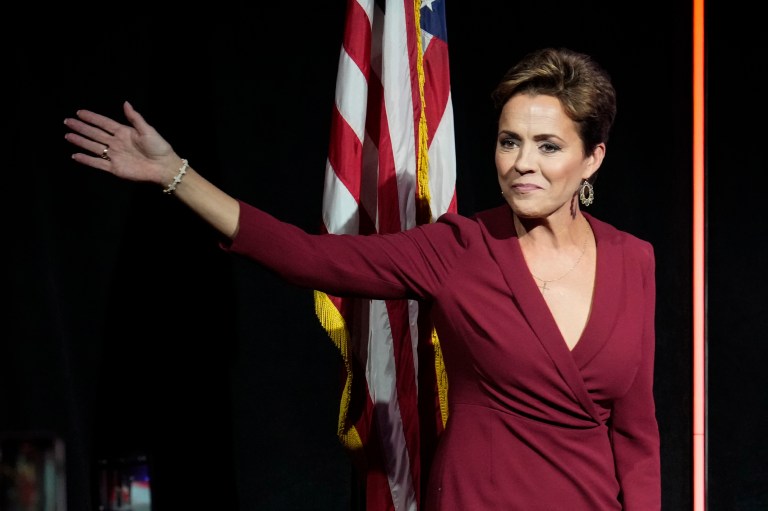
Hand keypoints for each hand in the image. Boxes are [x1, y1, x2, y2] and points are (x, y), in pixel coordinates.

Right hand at [64, 101, 181, 186]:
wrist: (164, 167)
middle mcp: (116, 143)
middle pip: (95, 134)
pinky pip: (97, 163)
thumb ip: (135, 118)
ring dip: (80, 141)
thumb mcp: (148, 130)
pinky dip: (86, 160)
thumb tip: (125, 103)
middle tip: (67, 122)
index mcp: (124, 132)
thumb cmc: (159, 147)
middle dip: (81, 128)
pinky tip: (75, 155)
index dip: (92, 118)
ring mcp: (114, 156)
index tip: (79, 112)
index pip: (104, 123)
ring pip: (93, 147)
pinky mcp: (114, 168)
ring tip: (68, 135)